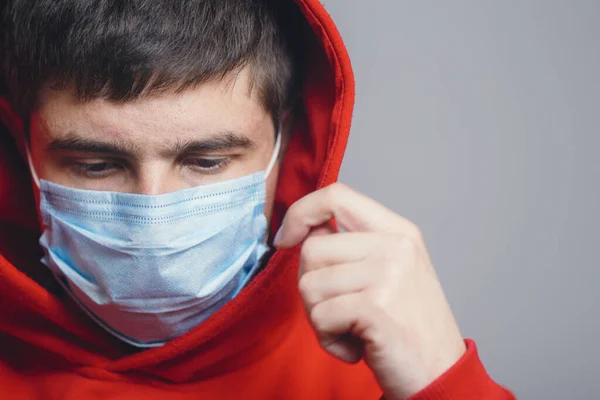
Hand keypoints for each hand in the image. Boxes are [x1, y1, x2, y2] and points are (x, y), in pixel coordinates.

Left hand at [274, 183, 466, 399]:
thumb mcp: (389, 272)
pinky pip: (320, 317)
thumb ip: (351, 245)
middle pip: (312, 249)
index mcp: (398, 231)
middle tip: (339, 311)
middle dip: (310, 287)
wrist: (441, 374)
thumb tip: (303, 230)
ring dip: (319, 318)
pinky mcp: (377, 306)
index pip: (335, 195)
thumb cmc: (406, 326)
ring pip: (309, 285)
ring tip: (351, 329)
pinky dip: (328, 340)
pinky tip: (355, 347)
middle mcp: (396, 246)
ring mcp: (389, 274)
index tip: (285, 239)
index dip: (300, 212)